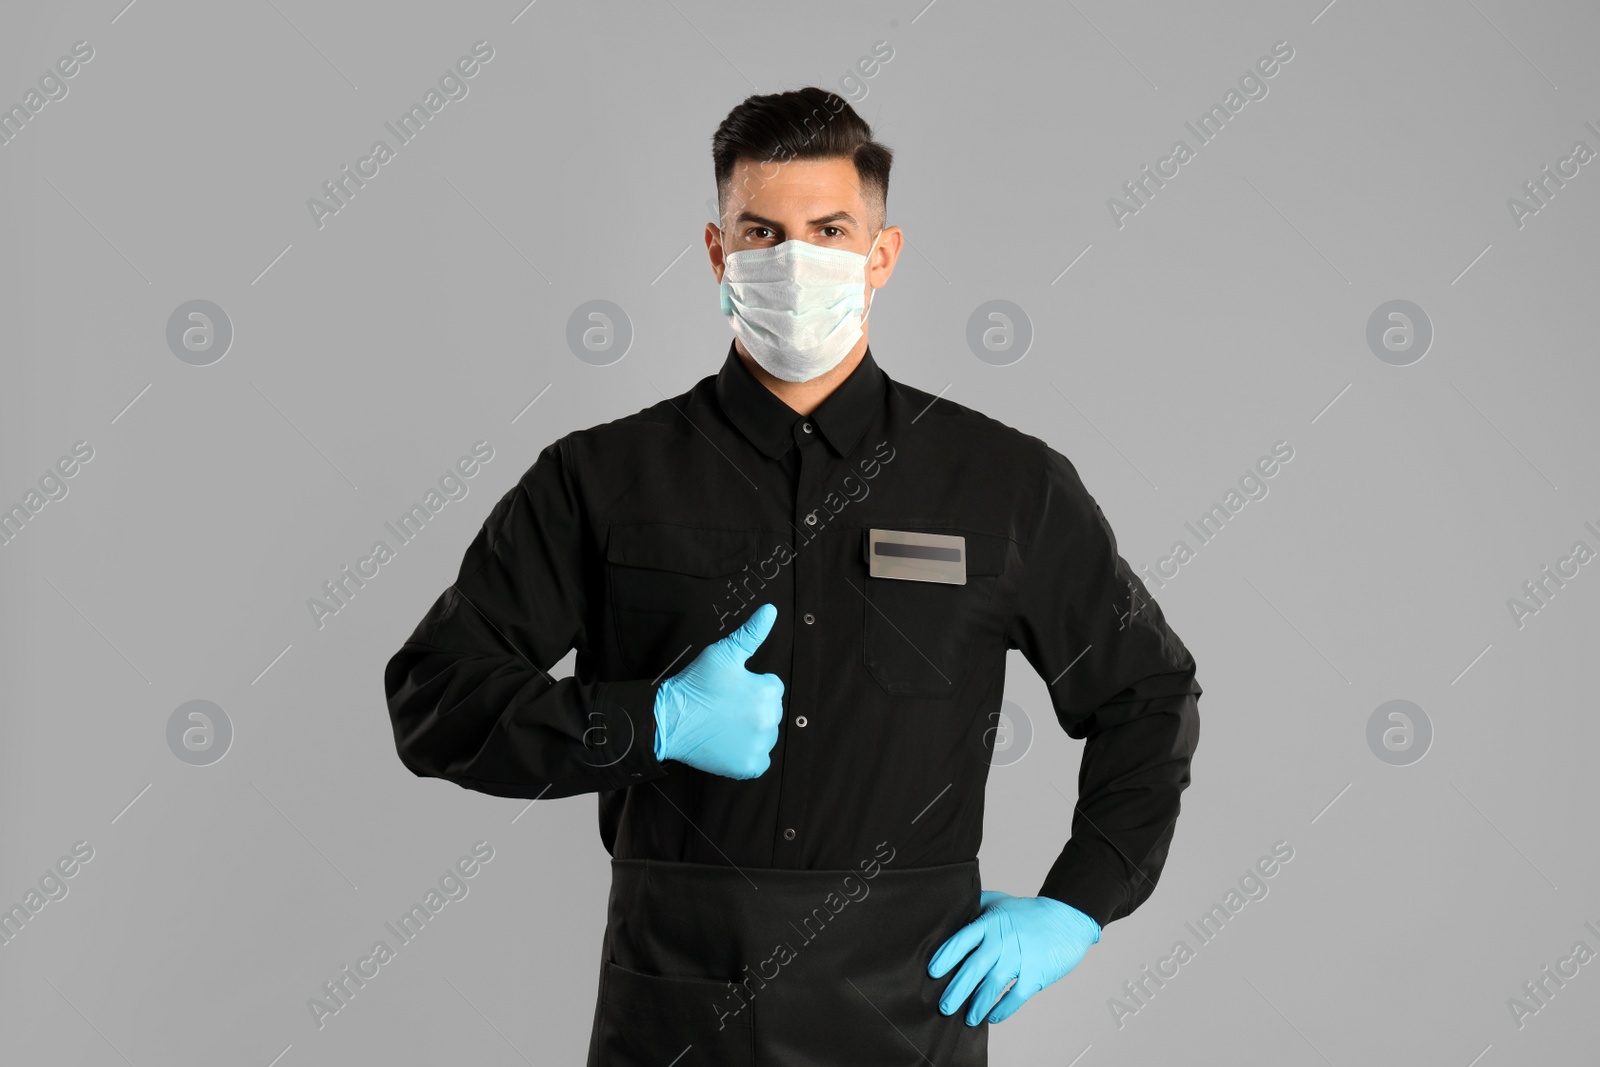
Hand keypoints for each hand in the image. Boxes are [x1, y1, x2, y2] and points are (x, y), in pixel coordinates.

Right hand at [652, 603, 783, 778]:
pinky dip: (746, 755)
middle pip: (770, 712)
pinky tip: (728, 743)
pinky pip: (759, 760)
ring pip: (765, 735)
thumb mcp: (723, 653)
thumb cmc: (694, 685)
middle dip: (751, 708)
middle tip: (724, 707)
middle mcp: (768, 720)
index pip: (772, 688)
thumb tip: (770, 610)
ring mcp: (759, 746)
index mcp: (767, 692)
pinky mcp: (748, 766)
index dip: (749, 686)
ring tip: (723, 724)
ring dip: (750, 731)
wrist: (669, 719)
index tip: (729, 690)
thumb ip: (751, 633)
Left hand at [928, 890, 1100, 1025]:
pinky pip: (1015, 996)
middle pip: (973, 968)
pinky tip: (993, 1017)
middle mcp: (1001, 941)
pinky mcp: (1035, 973)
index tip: (932, 972)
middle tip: (944, 1007)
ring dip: (978, 1004)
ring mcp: (1019, 958)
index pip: (961, 941)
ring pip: (992, 985)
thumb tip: (951, 912)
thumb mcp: (999, 901)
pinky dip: (1003, 1009)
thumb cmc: (1028, 911)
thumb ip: (976, 907)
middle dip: (956, 990)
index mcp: (989, 923)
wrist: (1066, 917)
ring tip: (968, 1019)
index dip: (945, 957)